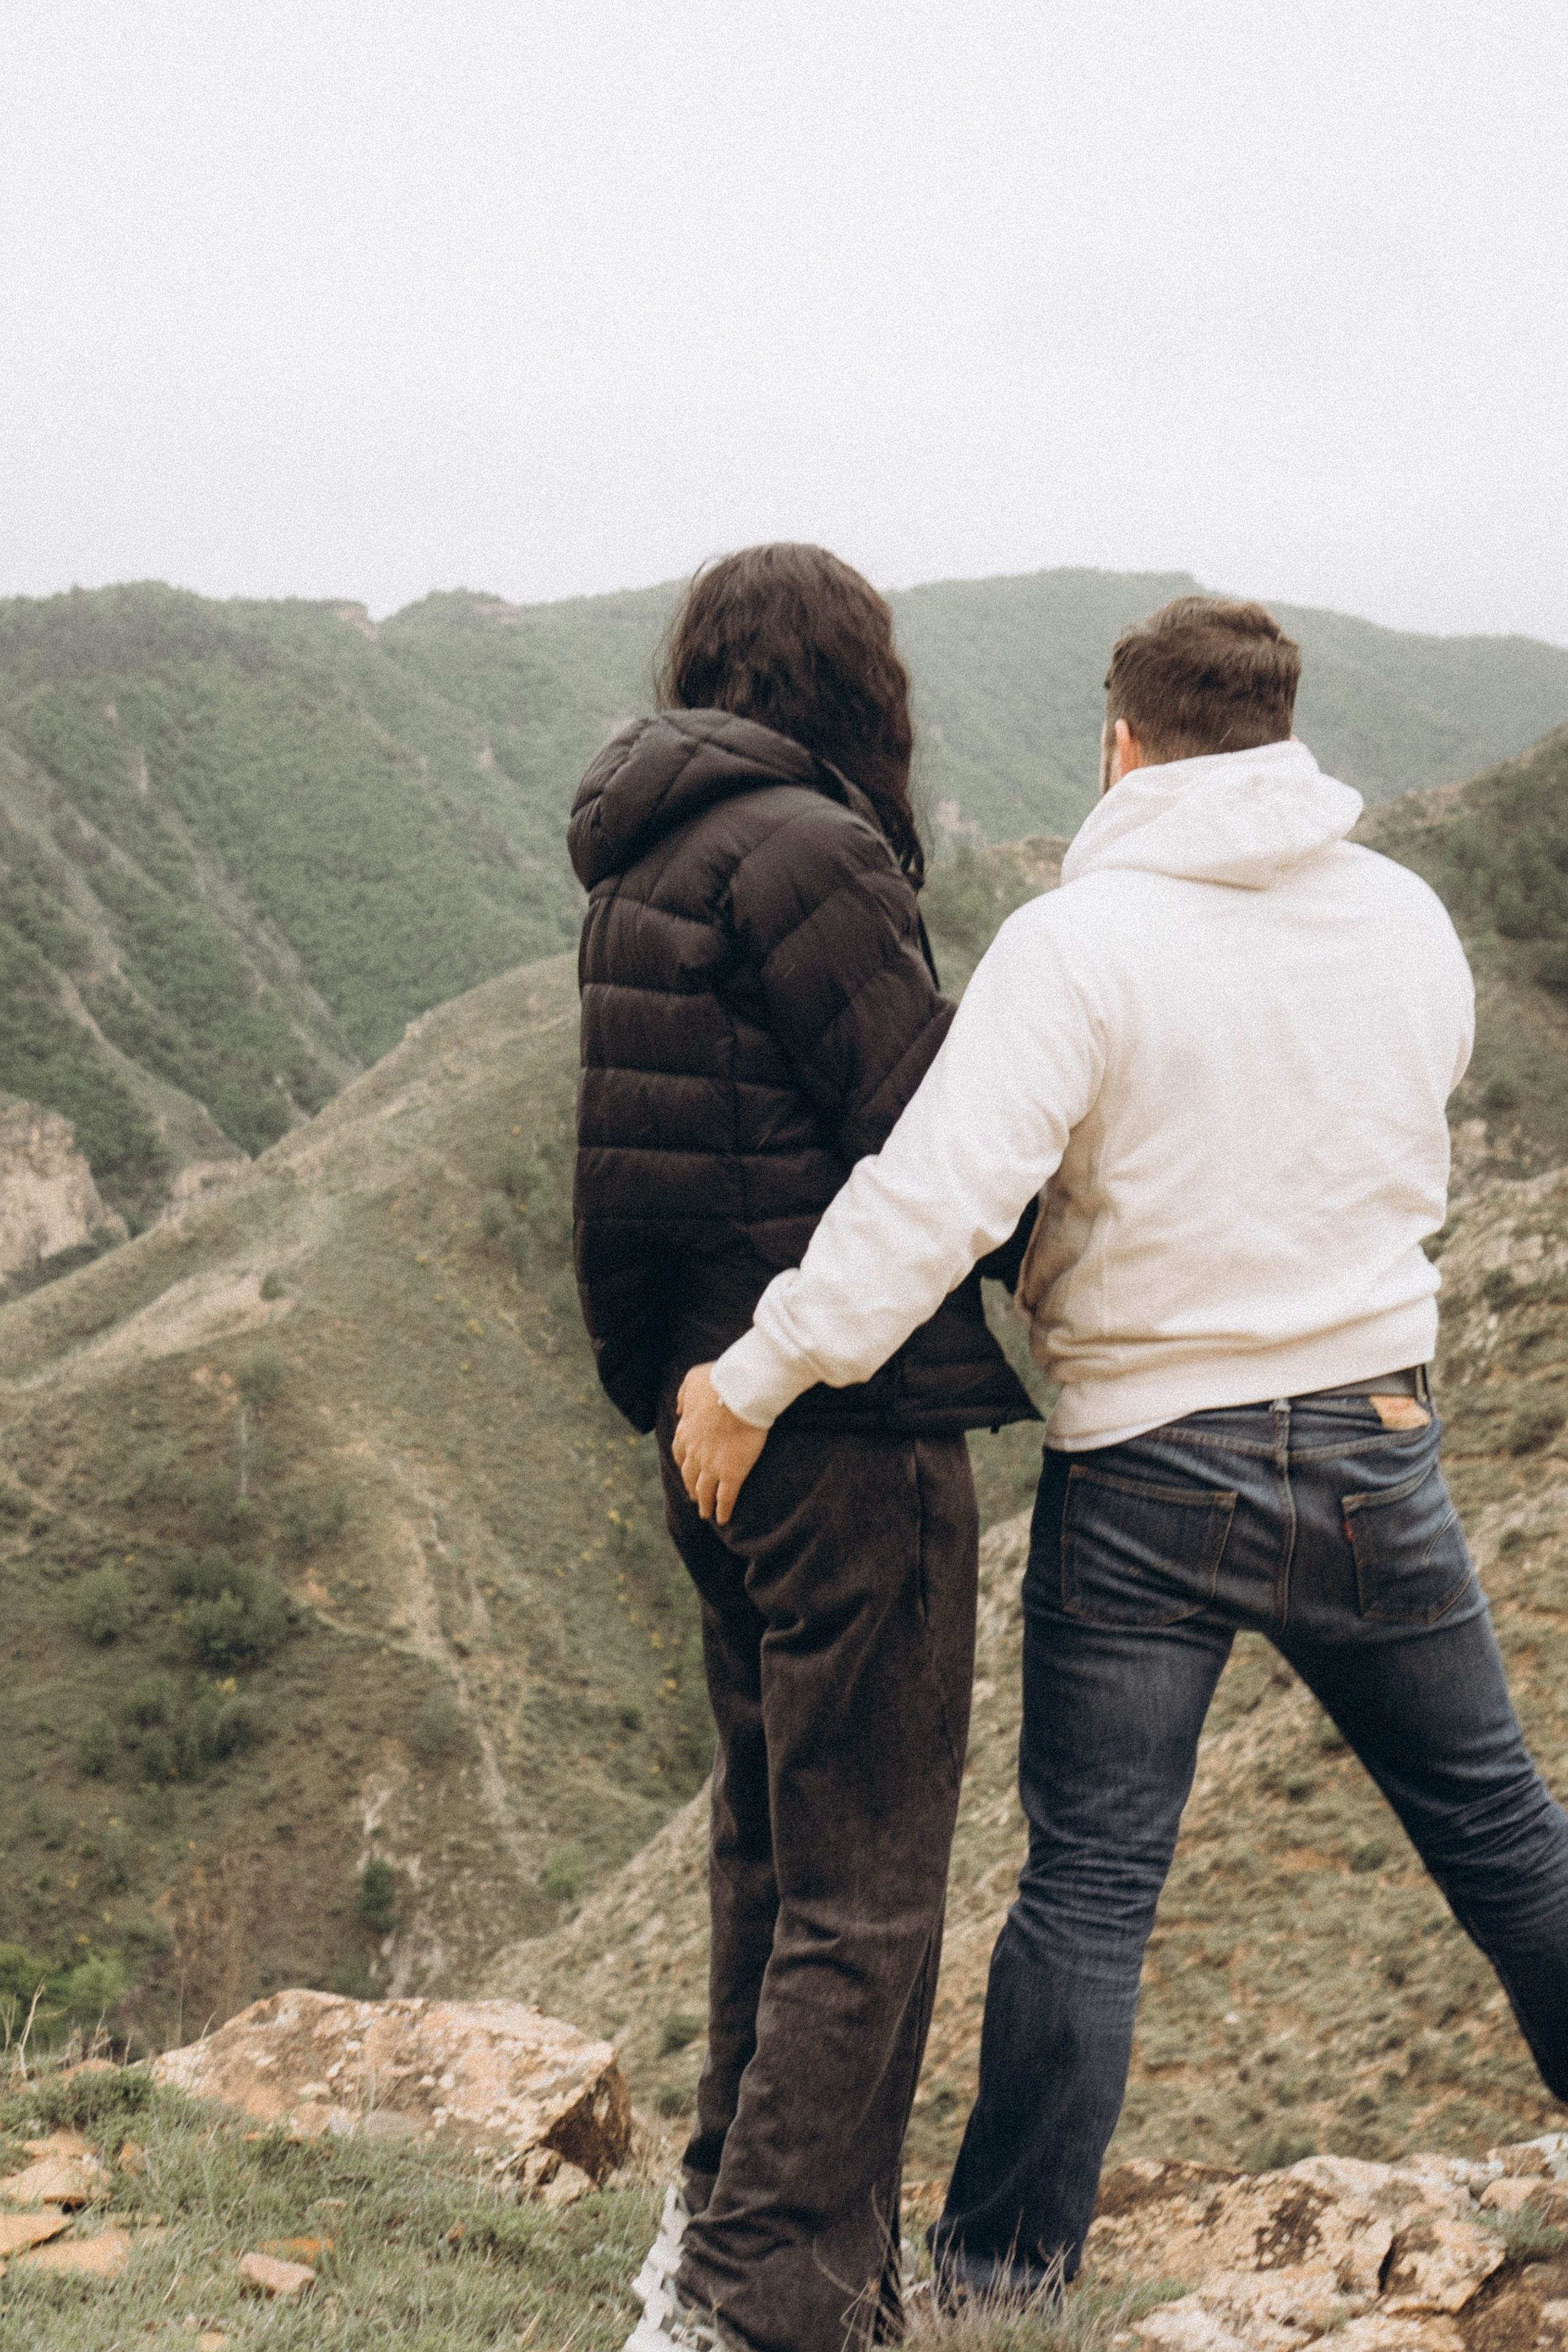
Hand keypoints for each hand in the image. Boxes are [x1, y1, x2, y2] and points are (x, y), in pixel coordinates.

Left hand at [671, 1364, 767, 1525]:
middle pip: (689, 1476)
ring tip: (706, 1514)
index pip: (680, 1453)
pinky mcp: (732, 1473)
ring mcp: (712, 1465)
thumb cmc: (719, 1381)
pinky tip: (724, 1519)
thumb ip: (683, 1396)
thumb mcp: (692, 1381)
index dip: (683, 1464)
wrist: (740, 1392)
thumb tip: (678, 1410)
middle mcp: (694, 1452)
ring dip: (704, 1504)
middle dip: (691, 1487)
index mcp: (686, 1431)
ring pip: (704, 1491)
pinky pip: (725, 1498)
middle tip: (694, 1496)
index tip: (686, 1469)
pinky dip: (723, 1510)